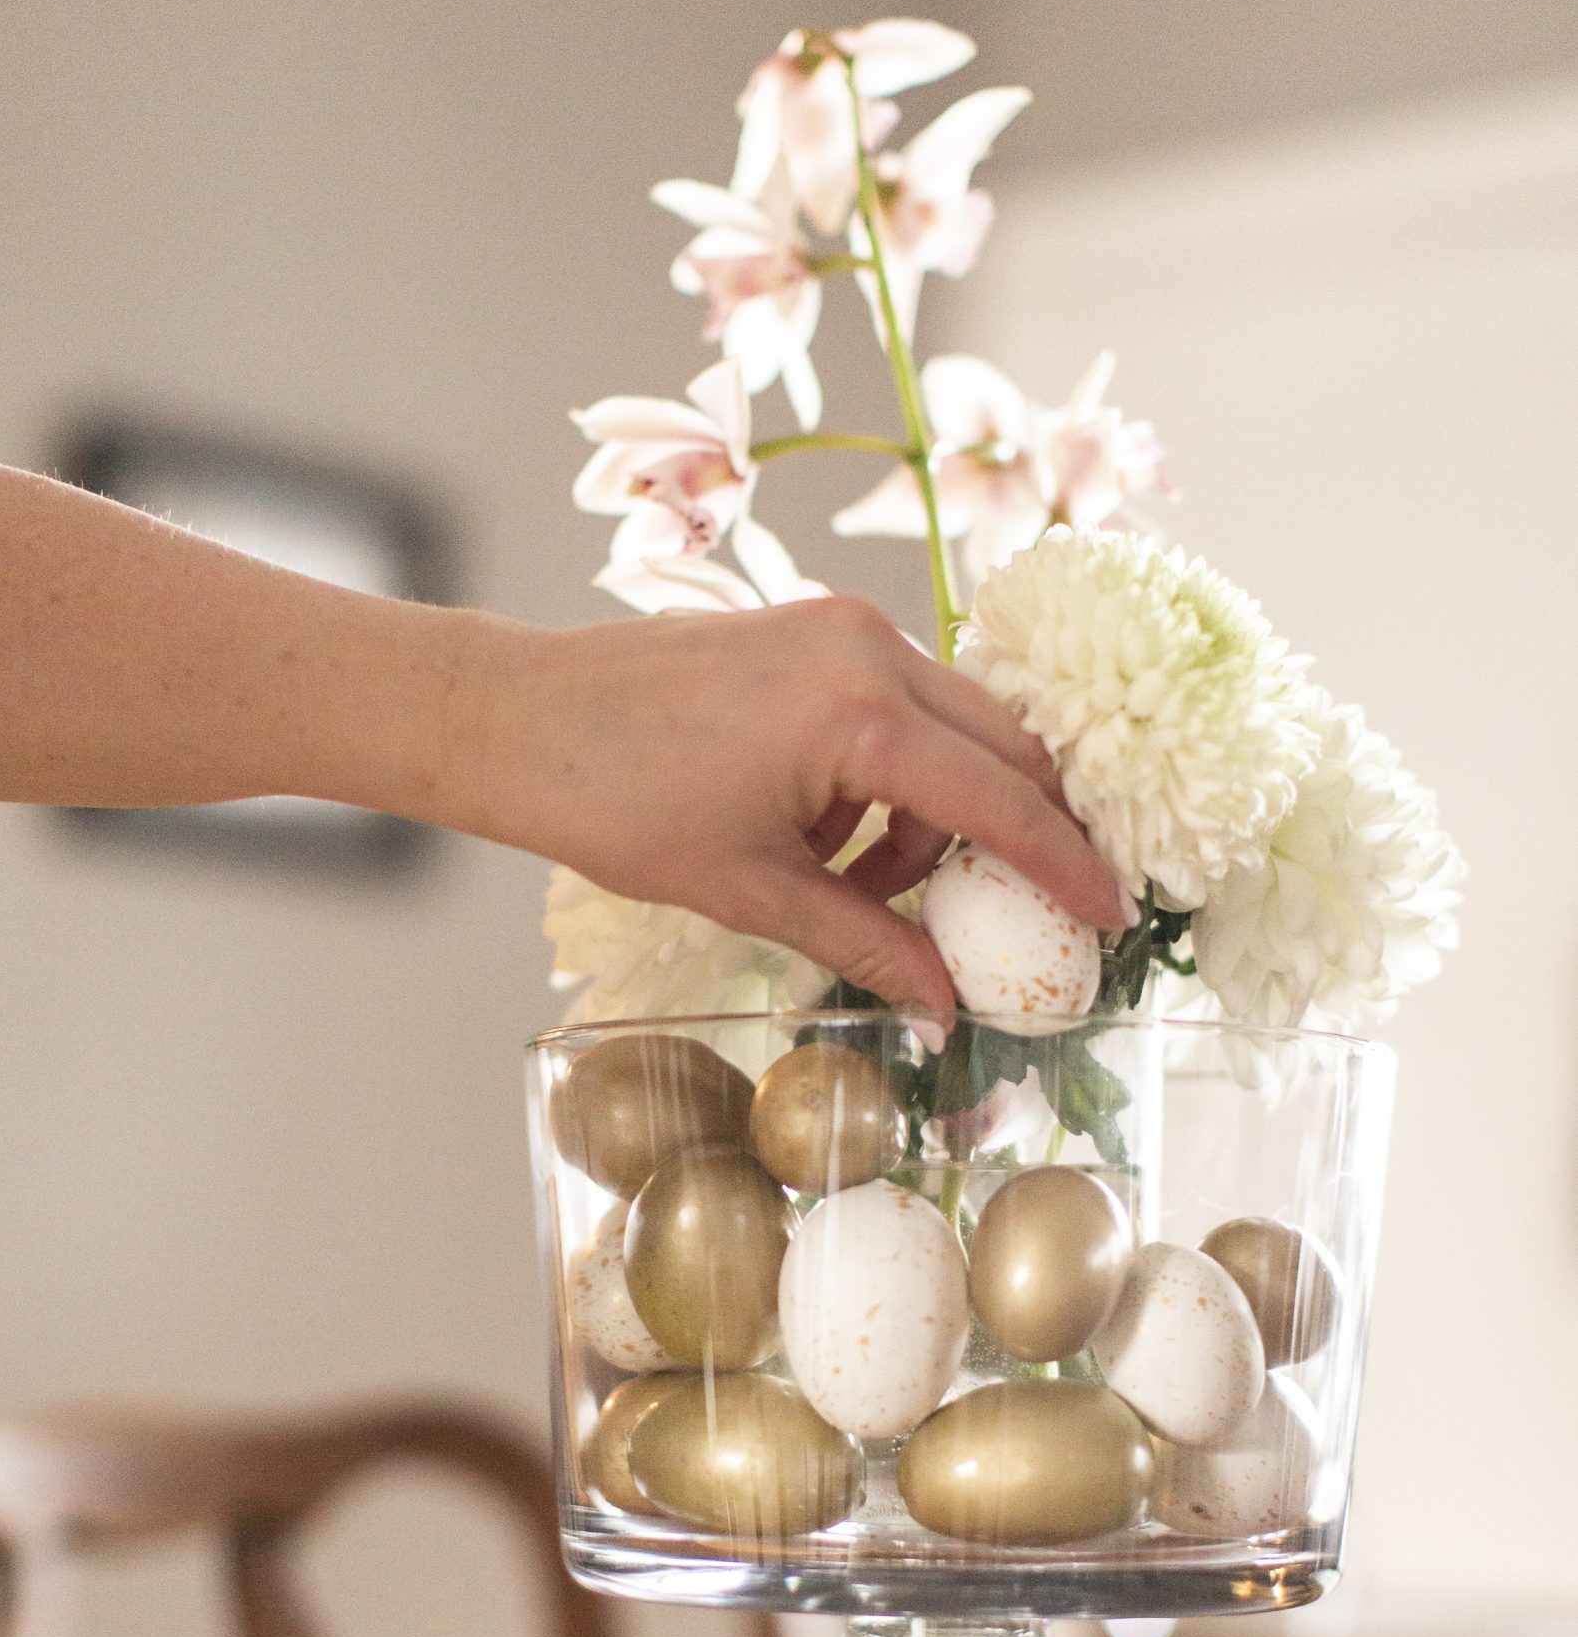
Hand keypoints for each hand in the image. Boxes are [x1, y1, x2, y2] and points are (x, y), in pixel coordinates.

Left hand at [458, 596, 1129, 1021]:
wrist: (526, 717)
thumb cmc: (618, 801)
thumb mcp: (754, 892)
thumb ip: (864, 945)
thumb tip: (941, 1007)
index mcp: (857, 717)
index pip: (1004, 801)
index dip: (1066, 867)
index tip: (1111, 915)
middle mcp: (869, 651)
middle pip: (1006, 751)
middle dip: (1022, 836)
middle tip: (1029, 911)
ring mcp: (846, 628)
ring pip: (956, 732)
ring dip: (940, 817)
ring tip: (863, 885)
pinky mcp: (820, 629)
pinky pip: (902, 709)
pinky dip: (895, 780)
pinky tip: (828, 832)